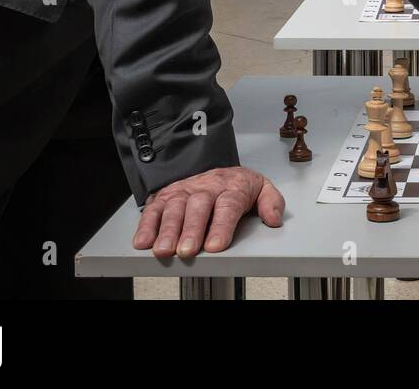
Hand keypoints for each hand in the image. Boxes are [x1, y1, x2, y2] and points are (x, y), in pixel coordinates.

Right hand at [133, 166, 283, 257]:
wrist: (219, 168)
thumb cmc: (238, 185)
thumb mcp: (262, 188)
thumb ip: (272, 202)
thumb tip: (274, 218)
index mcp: (232, 186)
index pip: (228, 205)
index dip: (221, 226)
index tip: (216, 245)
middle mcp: (207, 187)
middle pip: (198, 207)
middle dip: (191, 230)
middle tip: (188, 250)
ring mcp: (185, 190)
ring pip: (175, 207)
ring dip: (167, 229)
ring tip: (164, 249)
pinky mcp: (167, 195)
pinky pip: (154, 207)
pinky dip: (146, 224)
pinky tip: (144, 240)